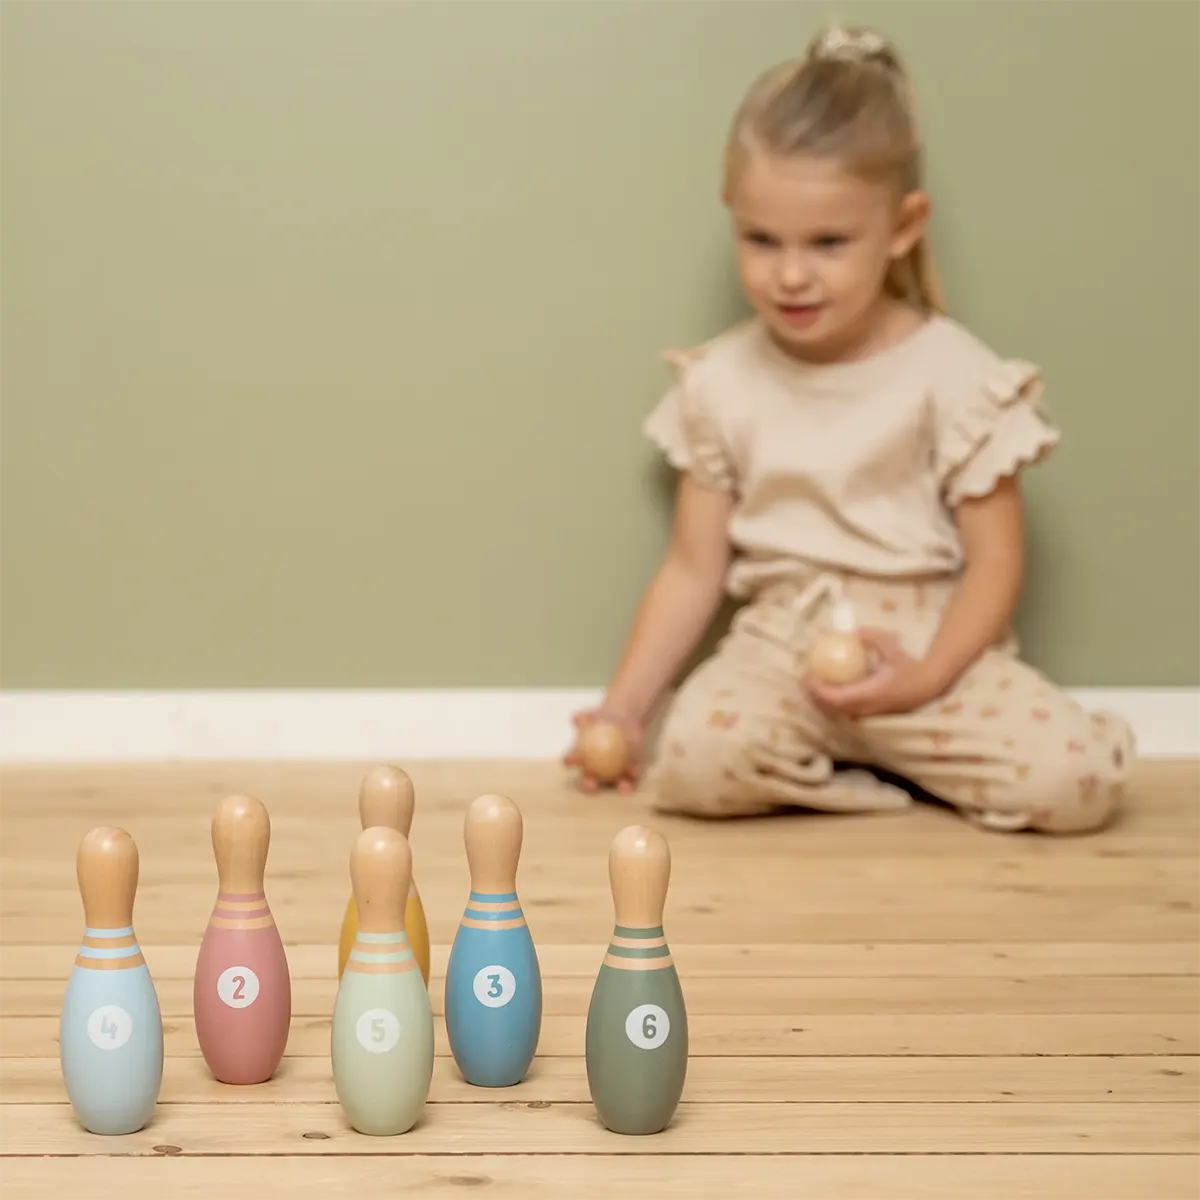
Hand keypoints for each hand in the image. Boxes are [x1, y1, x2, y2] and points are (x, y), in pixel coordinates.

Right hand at [563, 708, 642, 793]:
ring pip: (611, 783)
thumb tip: (576, 719)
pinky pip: (629, 777)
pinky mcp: (627, 773)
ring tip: (622, 786)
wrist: (622, 720)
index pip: (571, 760)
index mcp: (580, 756)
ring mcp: (610, 773)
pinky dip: (631, 778)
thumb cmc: (602, 718)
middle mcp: (593, 769)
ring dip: (616, 787)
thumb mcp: (592, 715)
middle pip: (588, 780)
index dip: (569, 762)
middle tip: (591, 784)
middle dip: (588, 786)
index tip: (571, 761)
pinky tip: (633, 774)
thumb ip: (583, 717)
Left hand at [805, 628, 944, 717]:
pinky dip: (832, 703)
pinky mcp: (870, 715)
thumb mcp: (892, 648)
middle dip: (814, 695)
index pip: (835, 698)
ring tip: (813, 683)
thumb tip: (852, 632)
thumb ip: (872, 638)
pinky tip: (829, 689)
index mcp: (869, 693)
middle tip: (805, 678)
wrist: (928, 686)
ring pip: (837, 713)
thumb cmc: (909, 667)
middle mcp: (866, 708)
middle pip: (831, 709)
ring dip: (821, 700)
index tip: (808, 676)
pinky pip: (844, 712)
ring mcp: (868, 714)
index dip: (818, 690)